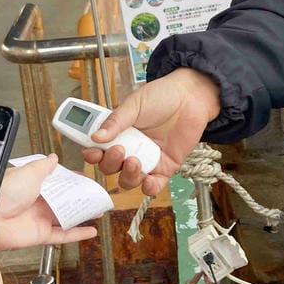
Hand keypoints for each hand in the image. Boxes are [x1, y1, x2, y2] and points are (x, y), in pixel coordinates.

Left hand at [0, 154, 97, 251]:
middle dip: (81, 198)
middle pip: (64, 200)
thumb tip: (52, 157)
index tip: (85, 178)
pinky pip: (64, 235)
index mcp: (32, 184)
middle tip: (96, 196)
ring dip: (83, 215)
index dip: (71, 180)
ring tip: (99, 211)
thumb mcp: (28, 172)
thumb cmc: (2, 193)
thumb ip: (43, 166)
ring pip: (67, 217)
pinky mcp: (41, 235)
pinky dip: (78, 234)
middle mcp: (36, 201)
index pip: (57, 181)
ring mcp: (39, 219)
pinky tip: (91, 231)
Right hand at [82, 68, 220, 195]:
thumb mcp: (134, 105)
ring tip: (134, 161)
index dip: (92, 154)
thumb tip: (95, 136)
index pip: (98, 149)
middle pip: (111, 168)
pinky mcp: (165, 168)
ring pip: (129, 180)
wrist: (191, 97)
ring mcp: (147, 160)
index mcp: (118, 133)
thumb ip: (115, 121)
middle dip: (110, 163)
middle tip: (119, 150)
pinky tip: (148, 180)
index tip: (92, 152)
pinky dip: (149, 188)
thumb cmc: (163, 96)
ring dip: (128, 176)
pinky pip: (153, 185)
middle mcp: (130, 148)